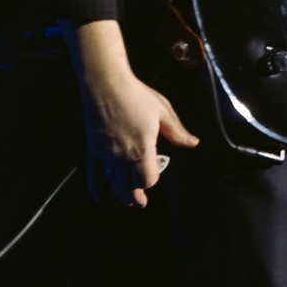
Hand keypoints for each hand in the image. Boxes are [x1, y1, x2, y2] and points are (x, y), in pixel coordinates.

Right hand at [69, 20, 199, 207]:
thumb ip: (177, 132)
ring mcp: (105, 153)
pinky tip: (99, 197)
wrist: (105, 83)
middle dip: (136, 195)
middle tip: (141, 203)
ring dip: (121, 194)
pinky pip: (93, 172)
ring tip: (128, 202)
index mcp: (142, 148)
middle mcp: (122, 155)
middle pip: (129, 185)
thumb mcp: (163, 112)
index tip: (154, 176)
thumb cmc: (137, 96)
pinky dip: (95, 186)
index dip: (151, 181)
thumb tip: (193, 143)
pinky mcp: (92, 148)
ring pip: (113, 182)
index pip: (147, 178)